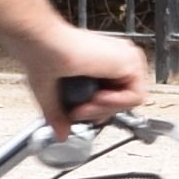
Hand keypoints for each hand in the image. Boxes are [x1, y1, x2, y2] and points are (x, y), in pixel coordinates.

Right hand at [19, 24, 155, 125]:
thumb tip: (62, 135)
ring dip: (104, 110)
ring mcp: (126, 57)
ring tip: (84, 106)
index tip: (76, 114)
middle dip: (99, 113)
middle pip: (124, 101)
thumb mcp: (52, 93)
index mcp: (102, 61)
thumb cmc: (41, 56)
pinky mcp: (130, 59)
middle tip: (78, 112)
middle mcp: (117, 57)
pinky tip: (95, 98)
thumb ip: (60, 114)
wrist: (41, 43)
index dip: (97, 112)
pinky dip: (115, 104)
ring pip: (131, 101)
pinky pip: (136, 96)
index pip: (114, 98)